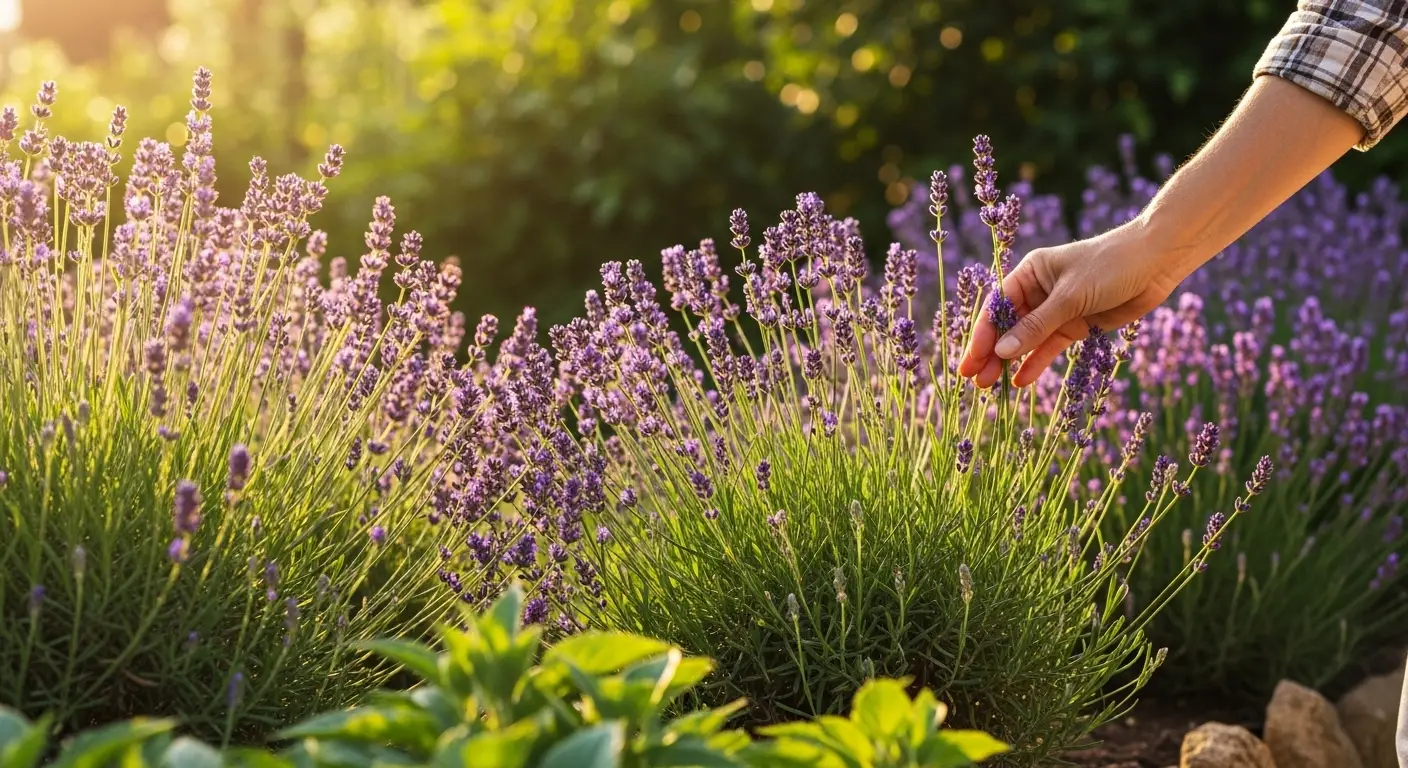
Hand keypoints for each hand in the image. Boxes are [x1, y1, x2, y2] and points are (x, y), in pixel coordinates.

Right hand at [958, 219, 1189, 387]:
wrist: (1157, 262)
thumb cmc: (1110, 266)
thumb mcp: (1070, 297)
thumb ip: (1036, 327)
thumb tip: (1001, 352)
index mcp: (1030, 273)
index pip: (998, 307)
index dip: (982, 334)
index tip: (971, 360)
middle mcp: (1039, 291)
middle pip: (1007, 326)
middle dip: (990, 353)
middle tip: (973, 381)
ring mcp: (1058, 310)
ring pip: (1026, 340)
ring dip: (1009, 362)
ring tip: (989, 386)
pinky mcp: (1076, 325)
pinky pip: (1049, 347)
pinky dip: (1036, 364)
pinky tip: (1020, 381)